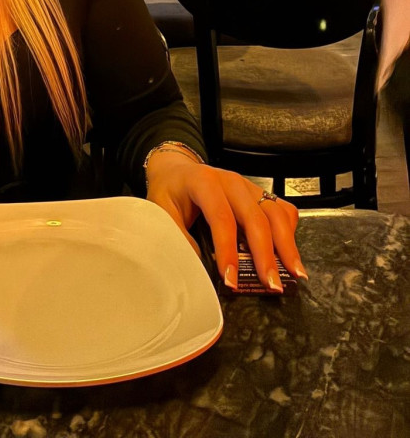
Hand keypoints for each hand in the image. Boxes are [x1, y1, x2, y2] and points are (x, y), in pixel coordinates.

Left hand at [145, 150, 306, 290]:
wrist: (177, 170)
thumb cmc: (170, 191)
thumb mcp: (160, 210)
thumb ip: (175, 236)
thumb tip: (196, 266)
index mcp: (204, 182)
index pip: (222, 218)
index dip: (228, 251)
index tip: (231, 280)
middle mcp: (231, 182)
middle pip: (256, 218)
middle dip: (266, 255)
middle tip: (271, 285)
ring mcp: (248, 187)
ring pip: (276, 213)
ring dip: (287, 246)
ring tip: (294, 275)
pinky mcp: (259, 194)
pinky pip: (283, 209)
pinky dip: (290, 232)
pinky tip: (289, 253)